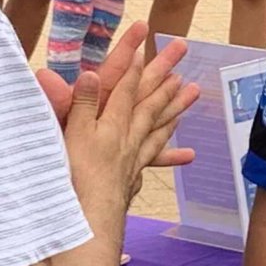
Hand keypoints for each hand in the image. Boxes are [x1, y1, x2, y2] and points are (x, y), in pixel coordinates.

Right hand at [38, 22, 196, 171]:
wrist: (90, 218)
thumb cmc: (77, 176)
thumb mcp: (73, 135)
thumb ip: (82, 104)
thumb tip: (92, 73)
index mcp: (112, 124)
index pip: (126, 89)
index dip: (133, 67)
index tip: (143, 47)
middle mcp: (128, 137)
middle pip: (151, 102)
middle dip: (165, 77)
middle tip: (182, 56)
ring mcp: (133, 156)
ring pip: (159, 126)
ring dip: (175, 106)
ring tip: (192, 90)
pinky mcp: (133, 176)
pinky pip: (156, 157)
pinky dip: (170, 151)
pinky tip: (185, 153)